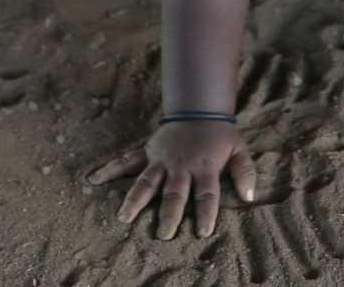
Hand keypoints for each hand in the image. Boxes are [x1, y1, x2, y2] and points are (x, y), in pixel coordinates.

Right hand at [88, 121, 256, 237]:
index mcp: (204, 167)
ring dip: (135, 200)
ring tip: (123, 218)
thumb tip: (249, 197)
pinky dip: (111, 169)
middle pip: (174, 193)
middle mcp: (181, 166)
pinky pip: (128, 161)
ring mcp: (162, 159)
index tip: (201, 232)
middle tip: (162, 235)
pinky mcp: (149, 153)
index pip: (206, 194)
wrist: (199, 108)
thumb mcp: (240, 150)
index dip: (205, 214)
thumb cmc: (220, 135)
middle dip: (169, 215)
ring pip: (146, 182)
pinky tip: (95, 179)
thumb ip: (246, 172)